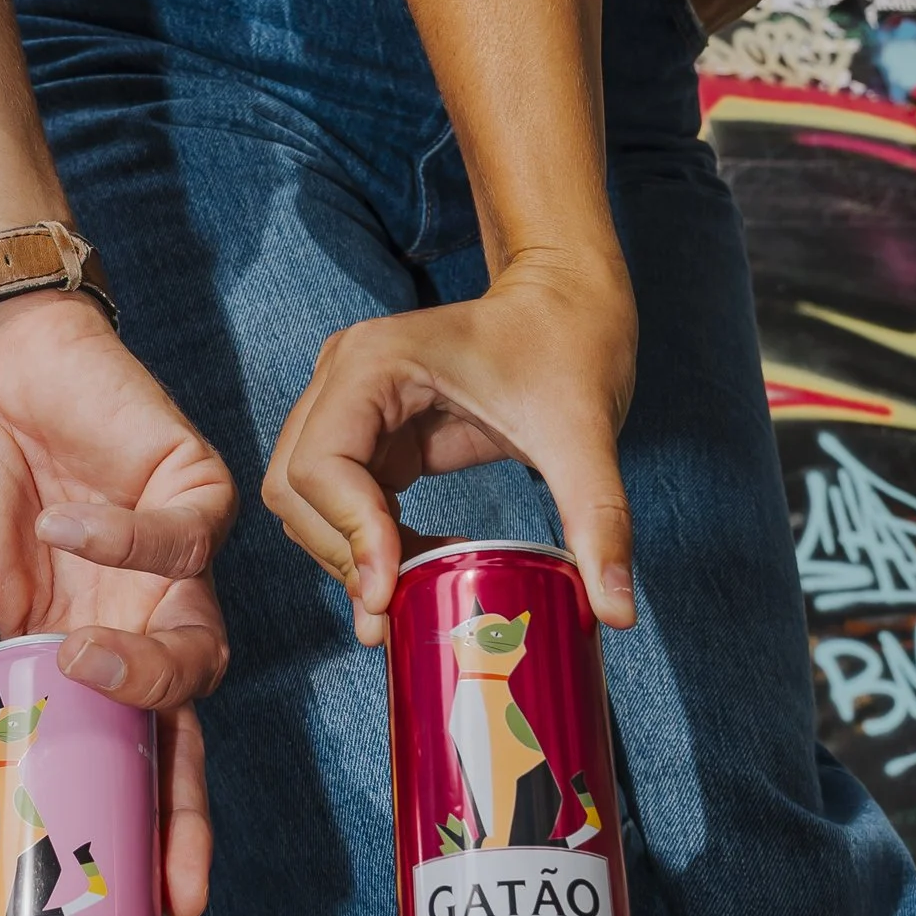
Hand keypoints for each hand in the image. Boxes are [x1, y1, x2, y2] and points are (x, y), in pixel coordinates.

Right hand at [0, 291, 233, 915]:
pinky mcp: (194, 491)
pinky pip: (183, 540)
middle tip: (173, 871)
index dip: (149, 830)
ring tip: (77, 654)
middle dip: (186, 803)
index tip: (151, 912)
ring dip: (147, 665)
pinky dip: (122, 539)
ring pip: (201, 644)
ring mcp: (174, 564)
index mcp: (86, 660)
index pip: (133, 761)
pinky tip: (63, 522)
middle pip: (186, 726)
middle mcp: (142, 622)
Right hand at [261, 253, 637, 648]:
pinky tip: (421, 561)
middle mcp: (345, 376)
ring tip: (413, 590)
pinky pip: (341, 498)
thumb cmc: (571, 345)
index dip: (348, 535)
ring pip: (306, 499)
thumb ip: (597, 520)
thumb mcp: (585, 436)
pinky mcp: (370, 428)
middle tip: (396, 610)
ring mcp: (351, 401)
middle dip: (341, 554)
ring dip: (348, 553)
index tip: (391, 592)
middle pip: (296, 488)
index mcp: (376, 362)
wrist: (571, 302)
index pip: (320, 466)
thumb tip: (619, 613)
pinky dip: (366, 541)